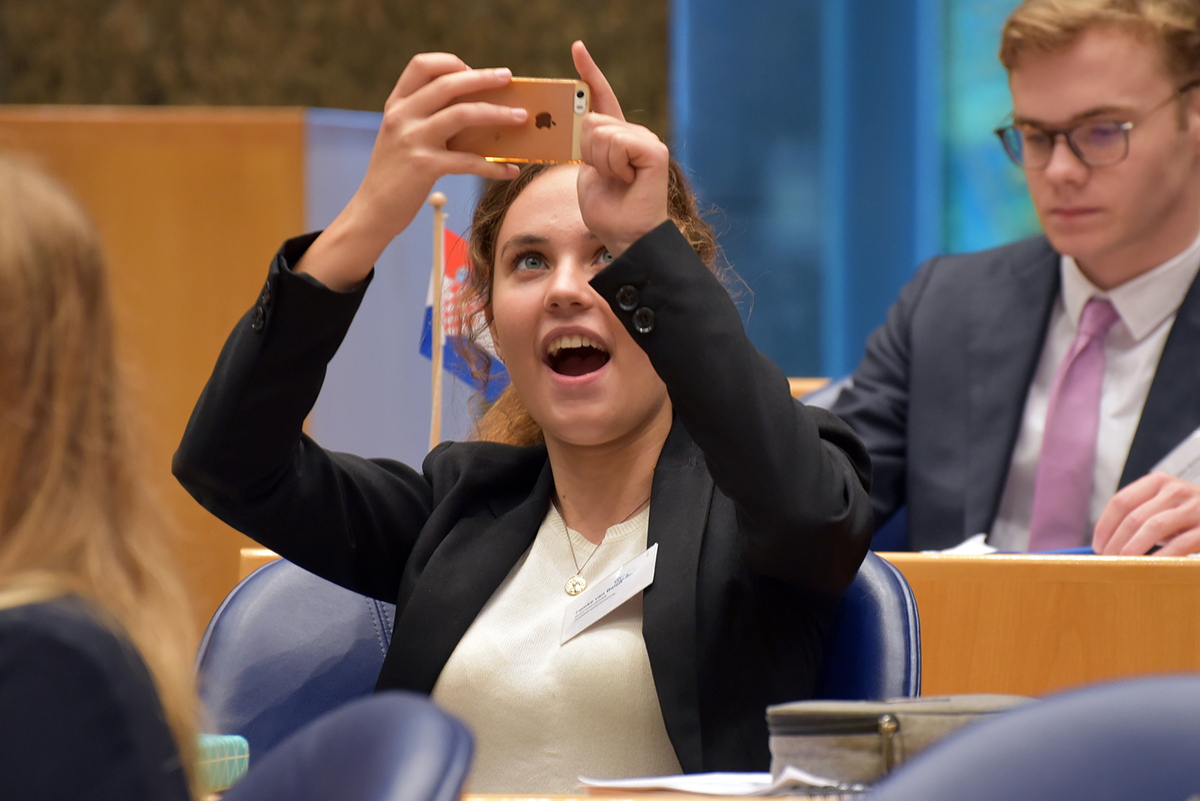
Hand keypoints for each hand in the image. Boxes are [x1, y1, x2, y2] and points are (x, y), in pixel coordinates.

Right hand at [298, 53, 524, 289]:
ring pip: (463, 114)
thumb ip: (425, 119)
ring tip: (521, 117)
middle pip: (448, 84)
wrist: (372, 211)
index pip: (421, 65)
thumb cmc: (396, 175)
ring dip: (497, 113)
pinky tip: (510, 171)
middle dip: (483, 78)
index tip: (472, 70)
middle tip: (507, 77)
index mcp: (396, 105)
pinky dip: (494, 167)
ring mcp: (412, 140)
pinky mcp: (424, 166)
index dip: (450, 62)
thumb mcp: (402, 138)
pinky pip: (468, 160)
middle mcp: (402, 117)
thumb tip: (475, 110)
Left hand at [571, 41, 669, 258]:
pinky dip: (613, 165)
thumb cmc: (609, 212)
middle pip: (591, 121)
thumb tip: (584, 120)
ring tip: (618, 181)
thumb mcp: (588, 173)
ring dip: (600, 163)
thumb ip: (587, 146)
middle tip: (608, 177)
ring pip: (601, 132)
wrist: (628, 237)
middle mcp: (635, 134)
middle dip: (588, 153)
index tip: (577, 48)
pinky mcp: (653, 151)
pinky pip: (617, 143)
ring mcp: (647, 140)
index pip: (602, 98)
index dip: (590, 73)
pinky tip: (627, 179)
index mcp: (618, 137)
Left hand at [1092, 471, 1199, 554]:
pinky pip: (1179, 543)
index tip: (1097, 545)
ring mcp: (1195, 507)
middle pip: (1134, 516)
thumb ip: (1138, 516)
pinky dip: (1160, 557)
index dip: (1104, 525)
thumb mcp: (1162, 508)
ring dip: (1132, 548)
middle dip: (1116, 541)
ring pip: (1153, 527)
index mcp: (1158, 482)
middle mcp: (1176, 490)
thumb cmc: (1188, 517)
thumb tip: (1104, 544)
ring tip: (1122, 563)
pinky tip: (1148, 567)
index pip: (1121, 501)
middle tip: (1107, 560)